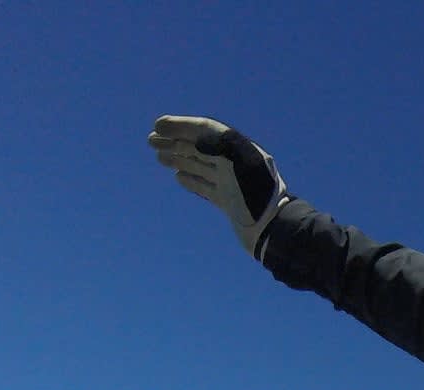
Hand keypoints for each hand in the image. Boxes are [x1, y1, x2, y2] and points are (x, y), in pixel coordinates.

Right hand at [149, 115, 289, 258]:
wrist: (273, 230)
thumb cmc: (259, 196)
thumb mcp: (242, 163)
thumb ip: (220, 145)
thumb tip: (196, 140)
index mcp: (239, 150)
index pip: (206, 130)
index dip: (182, 126)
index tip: (159, 125)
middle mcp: (235, 165)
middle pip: (201, 147)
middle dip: (175, 141)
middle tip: (151, 140)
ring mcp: (233, 184)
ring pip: (202, 166)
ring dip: (179, 158)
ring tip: (159, 156)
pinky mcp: (231, 203)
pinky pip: (208, 187)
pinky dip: (192, 180)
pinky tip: (178, 177)